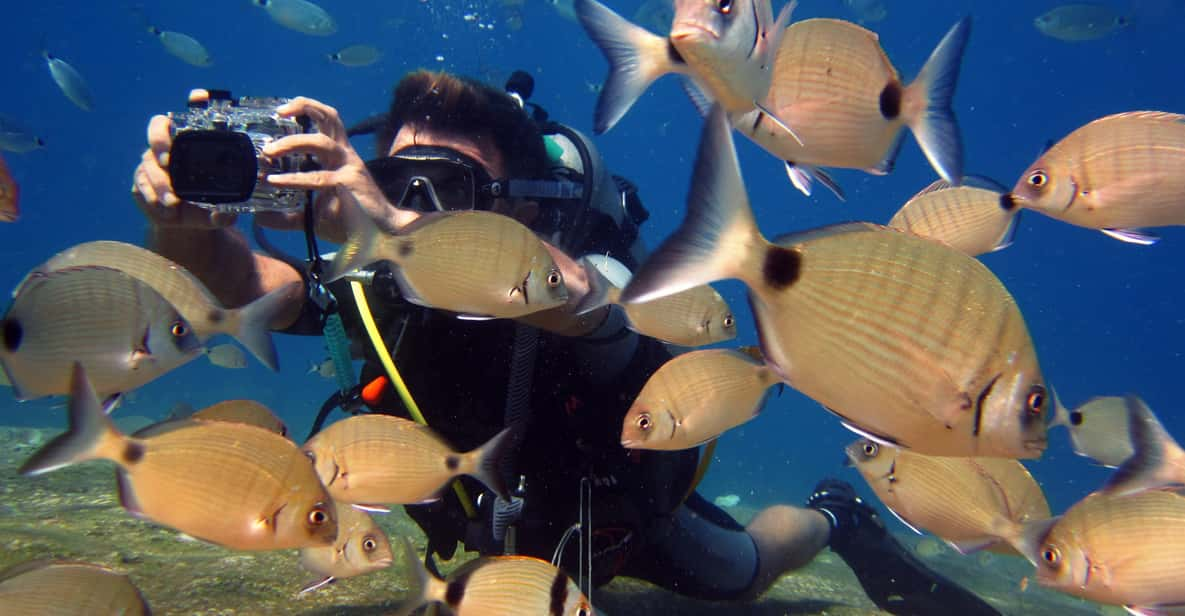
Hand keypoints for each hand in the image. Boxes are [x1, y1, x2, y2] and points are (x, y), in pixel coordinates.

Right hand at [131, 111, 237, 228]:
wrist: (186, 224)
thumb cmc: (207, 206)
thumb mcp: (222, 207)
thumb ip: (226, 208)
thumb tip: (225, 213)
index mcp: (192, 146)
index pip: (192, 116)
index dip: (195, 102)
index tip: (200, 96)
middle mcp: (171, 148)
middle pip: (157, 127)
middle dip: (159, 140)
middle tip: (167, 160)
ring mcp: (152, 162)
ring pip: (148, 162)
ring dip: (160, 183)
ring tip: (173, 202)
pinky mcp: (140, 180)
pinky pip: (140, 183)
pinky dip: (151, 196)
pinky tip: (163, 209)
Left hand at [258, 97, 415, 243]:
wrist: (382, 234)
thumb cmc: (352, 220)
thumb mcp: (315, 214)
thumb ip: (289, 214)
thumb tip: (262, 217)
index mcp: (339, 154)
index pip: (326, 119)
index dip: (305, 107)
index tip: (280, 111)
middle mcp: (344, 154)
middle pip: (329, 116)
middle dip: (302, 107)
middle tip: (278, 114)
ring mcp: (348, 167)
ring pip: (321, 141)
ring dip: (292, 142)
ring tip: (270, 151)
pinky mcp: (349, 184)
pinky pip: (318, 177)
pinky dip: (293, 178)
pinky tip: (276, 181)